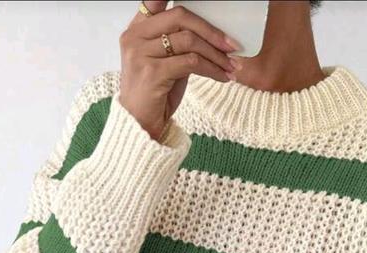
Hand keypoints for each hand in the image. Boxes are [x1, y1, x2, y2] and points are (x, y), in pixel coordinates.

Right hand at [118, 0, 241, 140]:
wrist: (139, 126)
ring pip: (189, 41)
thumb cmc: (153, 95)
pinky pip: (191, 62)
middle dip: (211, 31)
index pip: (155, 1)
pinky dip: (212, 69)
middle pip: (180, 17)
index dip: (180, 0)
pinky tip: (222, 77)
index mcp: (136, 30)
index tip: (207, 5)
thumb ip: (178, 45)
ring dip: (216, 54)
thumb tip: (212, 35)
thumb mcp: (165, 63)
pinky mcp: (152, 72)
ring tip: (230, 66)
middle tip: (231, 46)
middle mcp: (135, 37)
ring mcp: (141, 54)